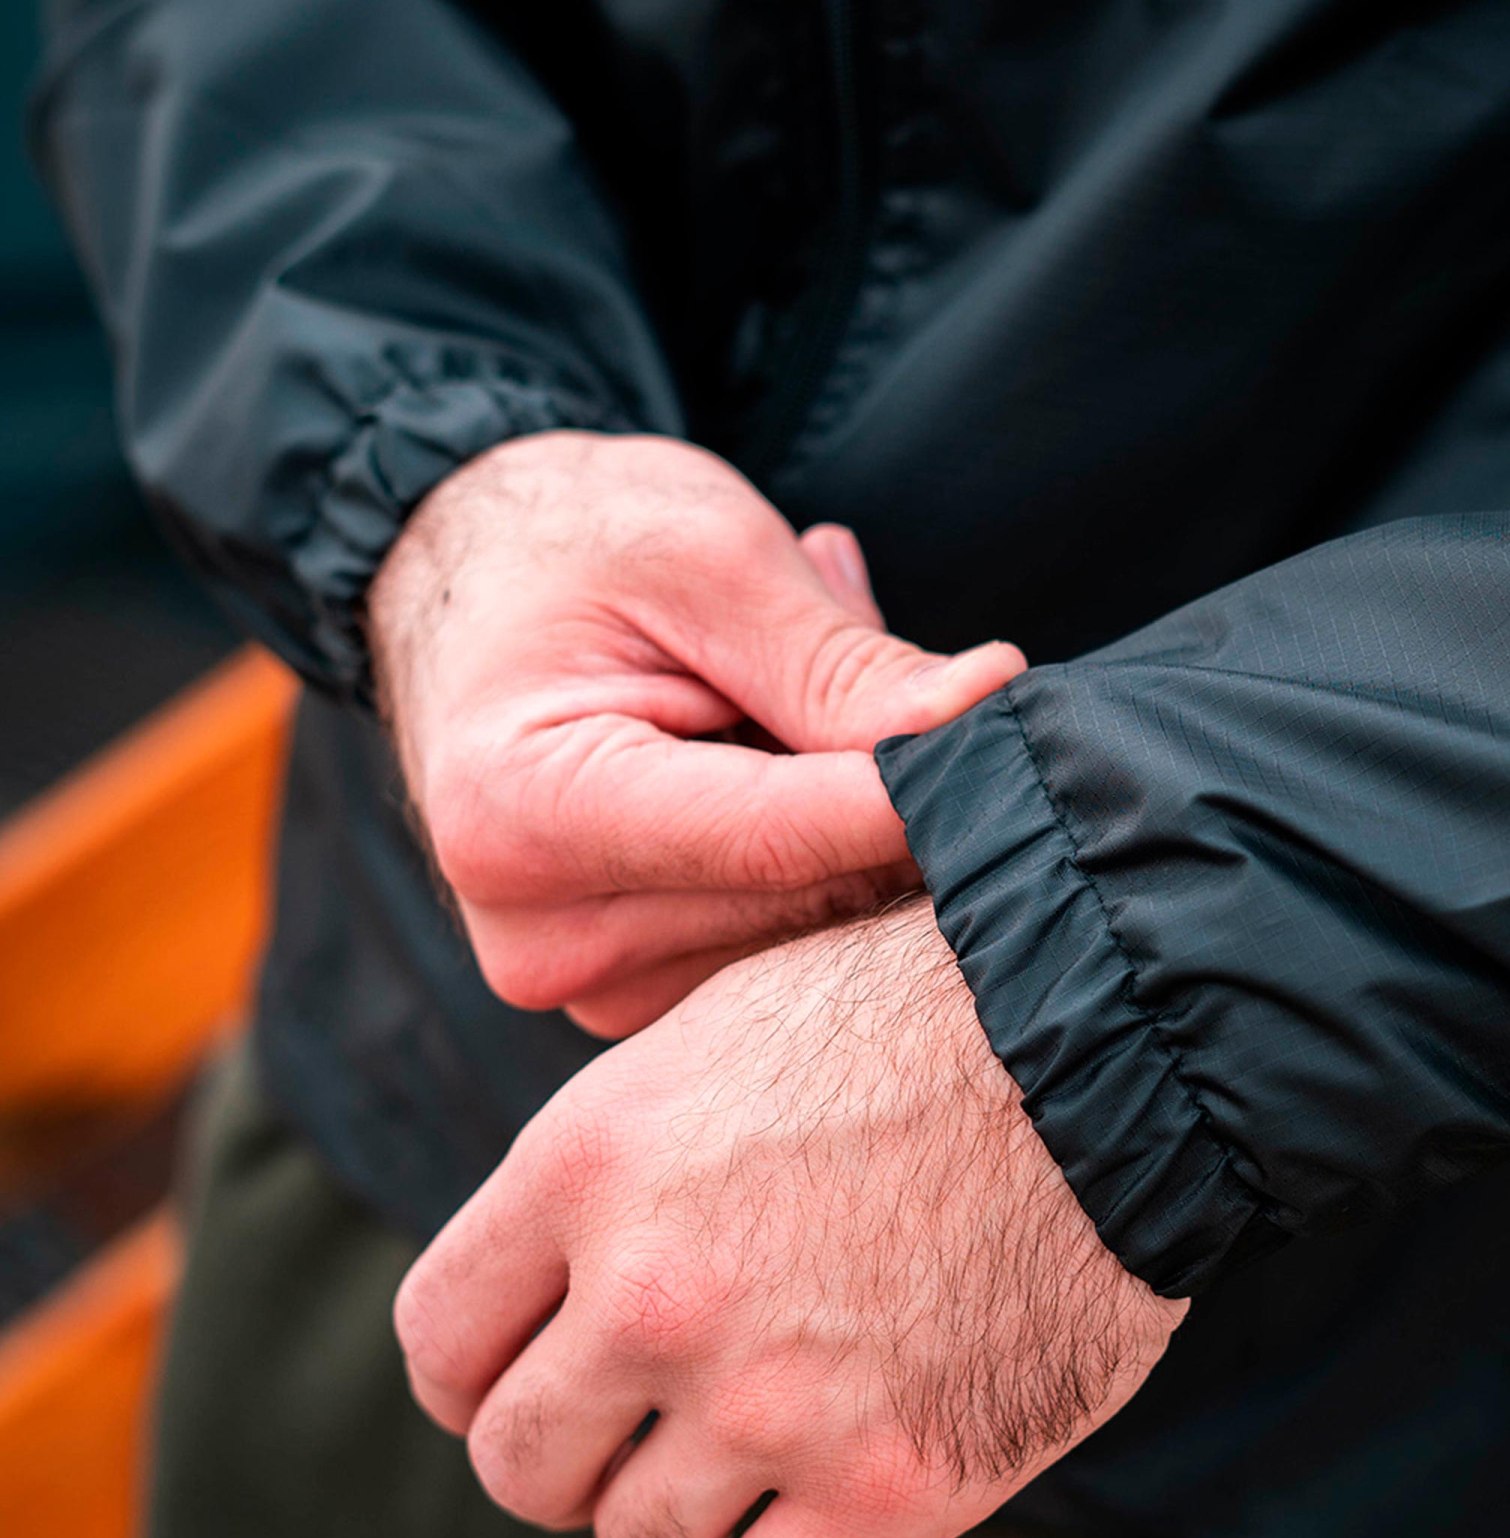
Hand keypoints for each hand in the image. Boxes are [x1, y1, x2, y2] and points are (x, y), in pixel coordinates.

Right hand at [367, 432, 1022, 1035]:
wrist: (473, 578)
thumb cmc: (573, 542)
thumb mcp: (705, 555)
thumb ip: (839, 660)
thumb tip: (983, 717)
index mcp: (520, 814)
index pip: (774, 839)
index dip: (909, 789)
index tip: (1009, 728)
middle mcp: (541, 936)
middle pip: (804, 893)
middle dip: (871, 783)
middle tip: (849, 643)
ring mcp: (591, 984)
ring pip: (816, 922)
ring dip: (842, 809)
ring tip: (773, 686)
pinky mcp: (639, 994)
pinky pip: (790, 938)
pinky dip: (815, 846)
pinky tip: (763, 749)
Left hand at [393, 897, 1187, 1537]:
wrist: (1115, 1047)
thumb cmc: (925, 1012)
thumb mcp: (719, 1033)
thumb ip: (612, 1162)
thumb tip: (551, 1269)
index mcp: (592, 1165)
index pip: (439, 1338)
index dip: (470, 1377)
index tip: (512, 1384)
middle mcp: (654, 1295)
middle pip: (519, 1464)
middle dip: (566, 1459)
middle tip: (635, 1432)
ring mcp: (769, 1403)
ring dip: (678, 1515)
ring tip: (748, 1460)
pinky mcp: (888, 1488)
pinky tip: (810, 1533)